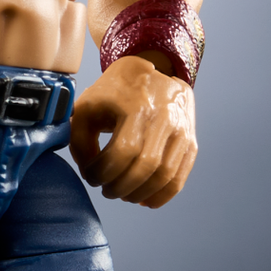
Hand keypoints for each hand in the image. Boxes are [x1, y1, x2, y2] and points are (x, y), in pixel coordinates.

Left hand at [69, 55, 196, 206]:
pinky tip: (145, 200)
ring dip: (140, 194)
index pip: (122, 152)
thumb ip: (80, 141)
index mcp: (136, 105)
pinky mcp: (190, 140)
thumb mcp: (87, 107)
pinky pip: (180, 176)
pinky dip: (163, 194)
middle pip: (145, 167)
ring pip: (165, 175)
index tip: (91, 176)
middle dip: (121, 187)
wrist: (150, 70)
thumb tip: (91, 173)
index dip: (102, 172)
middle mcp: (165, 116)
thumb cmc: (112, 92)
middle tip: (106, 190)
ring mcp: (182, 129)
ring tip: (123, 194)